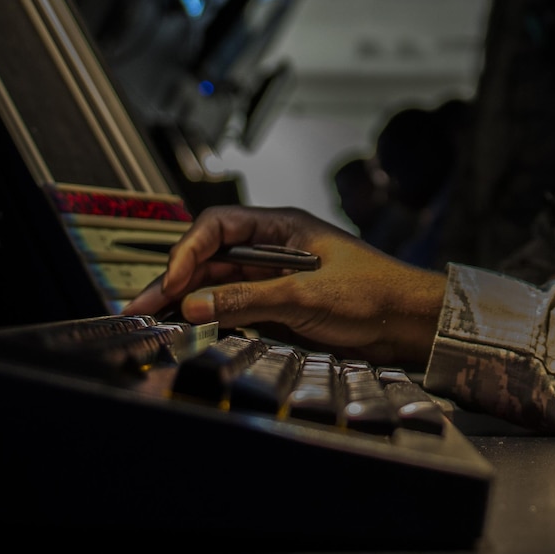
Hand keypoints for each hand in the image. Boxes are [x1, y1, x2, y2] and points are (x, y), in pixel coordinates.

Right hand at [122, 206, 445, 367]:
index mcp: (283, 226)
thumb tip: (195, 304)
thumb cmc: (376, 293)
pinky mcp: (279, 306)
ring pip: (218, 281)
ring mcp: (275, 277)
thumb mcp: (307, 294)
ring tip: (154, 319)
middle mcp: (274, 248)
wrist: (411, 323)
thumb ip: (248, 298)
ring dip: (187, 298)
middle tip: (143, 306)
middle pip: (211, 255)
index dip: (188, 251)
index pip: (219, 226)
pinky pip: (234, 305)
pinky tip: (190, 327)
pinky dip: (210, 315)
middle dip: (175, 278)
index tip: (170, 282)